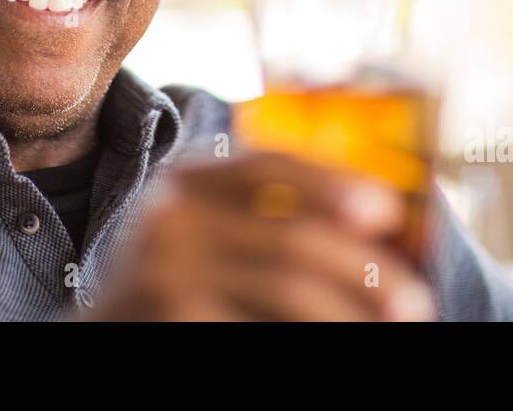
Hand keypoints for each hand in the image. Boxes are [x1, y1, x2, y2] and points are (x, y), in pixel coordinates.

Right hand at [85, 150, 435, 320]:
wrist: (98, 333)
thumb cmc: (170, 282)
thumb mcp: (196, 231)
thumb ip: (257, 215)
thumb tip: (377, 230)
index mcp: (187, 179)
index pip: (270, 165)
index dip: (336, 185)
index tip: (388, 213)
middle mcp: (172, 218)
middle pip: (293, 236)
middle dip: (367, 271)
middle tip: (415, 301)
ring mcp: (166, 274)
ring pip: (287, 290)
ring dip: (352, 313)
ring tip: (394, 327)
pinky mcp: (171, 320)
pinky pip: (262, 330)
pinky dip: (312, 340)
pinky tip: (337, 347)